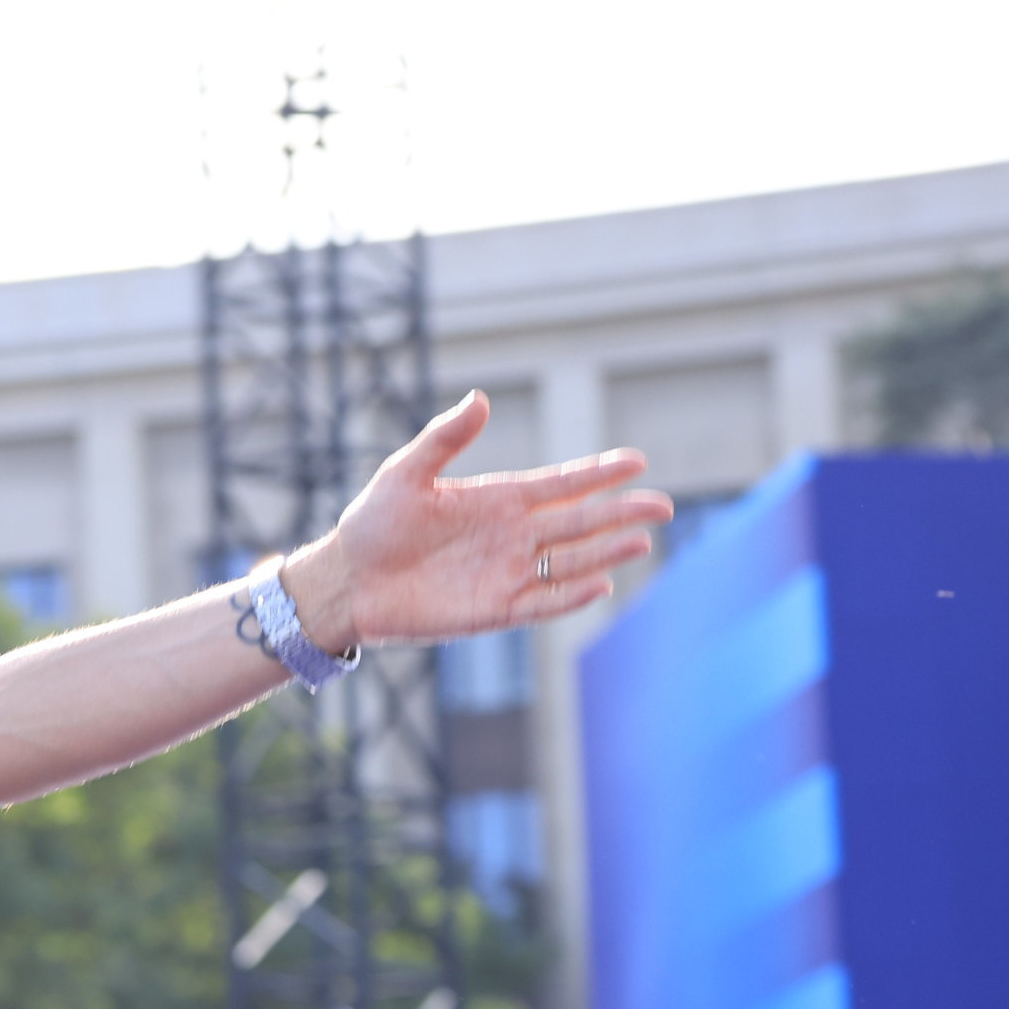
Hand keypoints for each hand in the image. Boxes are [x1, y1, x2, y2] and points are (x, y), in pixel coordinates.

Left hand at [282, 391, 671, 652]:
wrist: (346, 580)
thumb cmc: (373, 524)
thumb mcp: (405, 473)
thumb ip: (444, 439)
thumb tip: (479, 399)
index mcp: (498, 499)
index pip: (562, 484)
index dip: (599, 473)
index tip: (636, 460)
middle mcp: (512, 536)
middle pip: (580, 522)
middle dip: (621, 512)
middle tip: (661, 505)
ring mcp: (506, 573)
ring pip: (570, 563)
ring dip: (605, 553)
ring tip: (642, 542)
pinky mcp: (493, 610)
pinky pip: (541, 604)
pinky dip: (570, 597)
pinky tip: (599, 584)